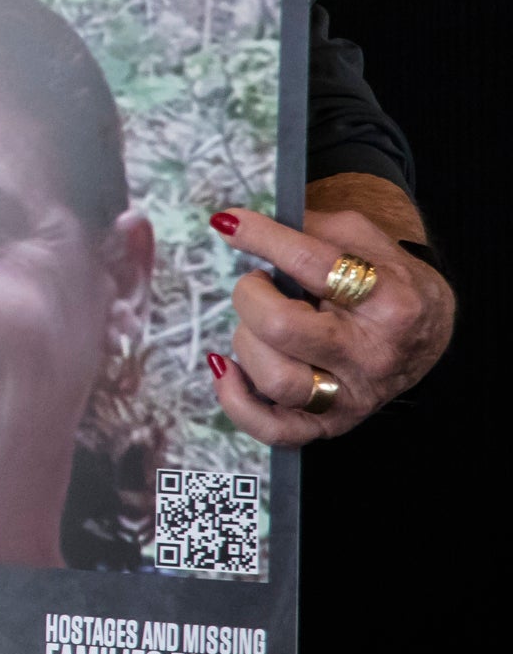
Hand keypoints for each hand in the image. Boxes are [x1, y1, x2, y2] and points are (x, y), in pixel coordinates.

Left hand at [209, 200, 453, 442]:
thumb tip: (241, 224)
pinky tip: (227, 368)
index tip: (229, 223)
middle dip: (250, 294)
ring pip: (274, 378)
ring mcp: (353, 395)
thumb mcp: (363, 239)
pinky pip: (274, 429)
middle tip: (259, 282)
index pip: (313, 265)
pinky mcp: (333, 423)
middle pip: (281, 327)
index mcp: (389, 301)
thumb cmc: (385, 278)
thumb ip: (310, 227)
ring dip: (246, 342)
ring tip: (258, 322)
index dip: (262, 238)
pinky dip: (237, 402)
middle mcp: (372, 354)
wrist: (427, 330)